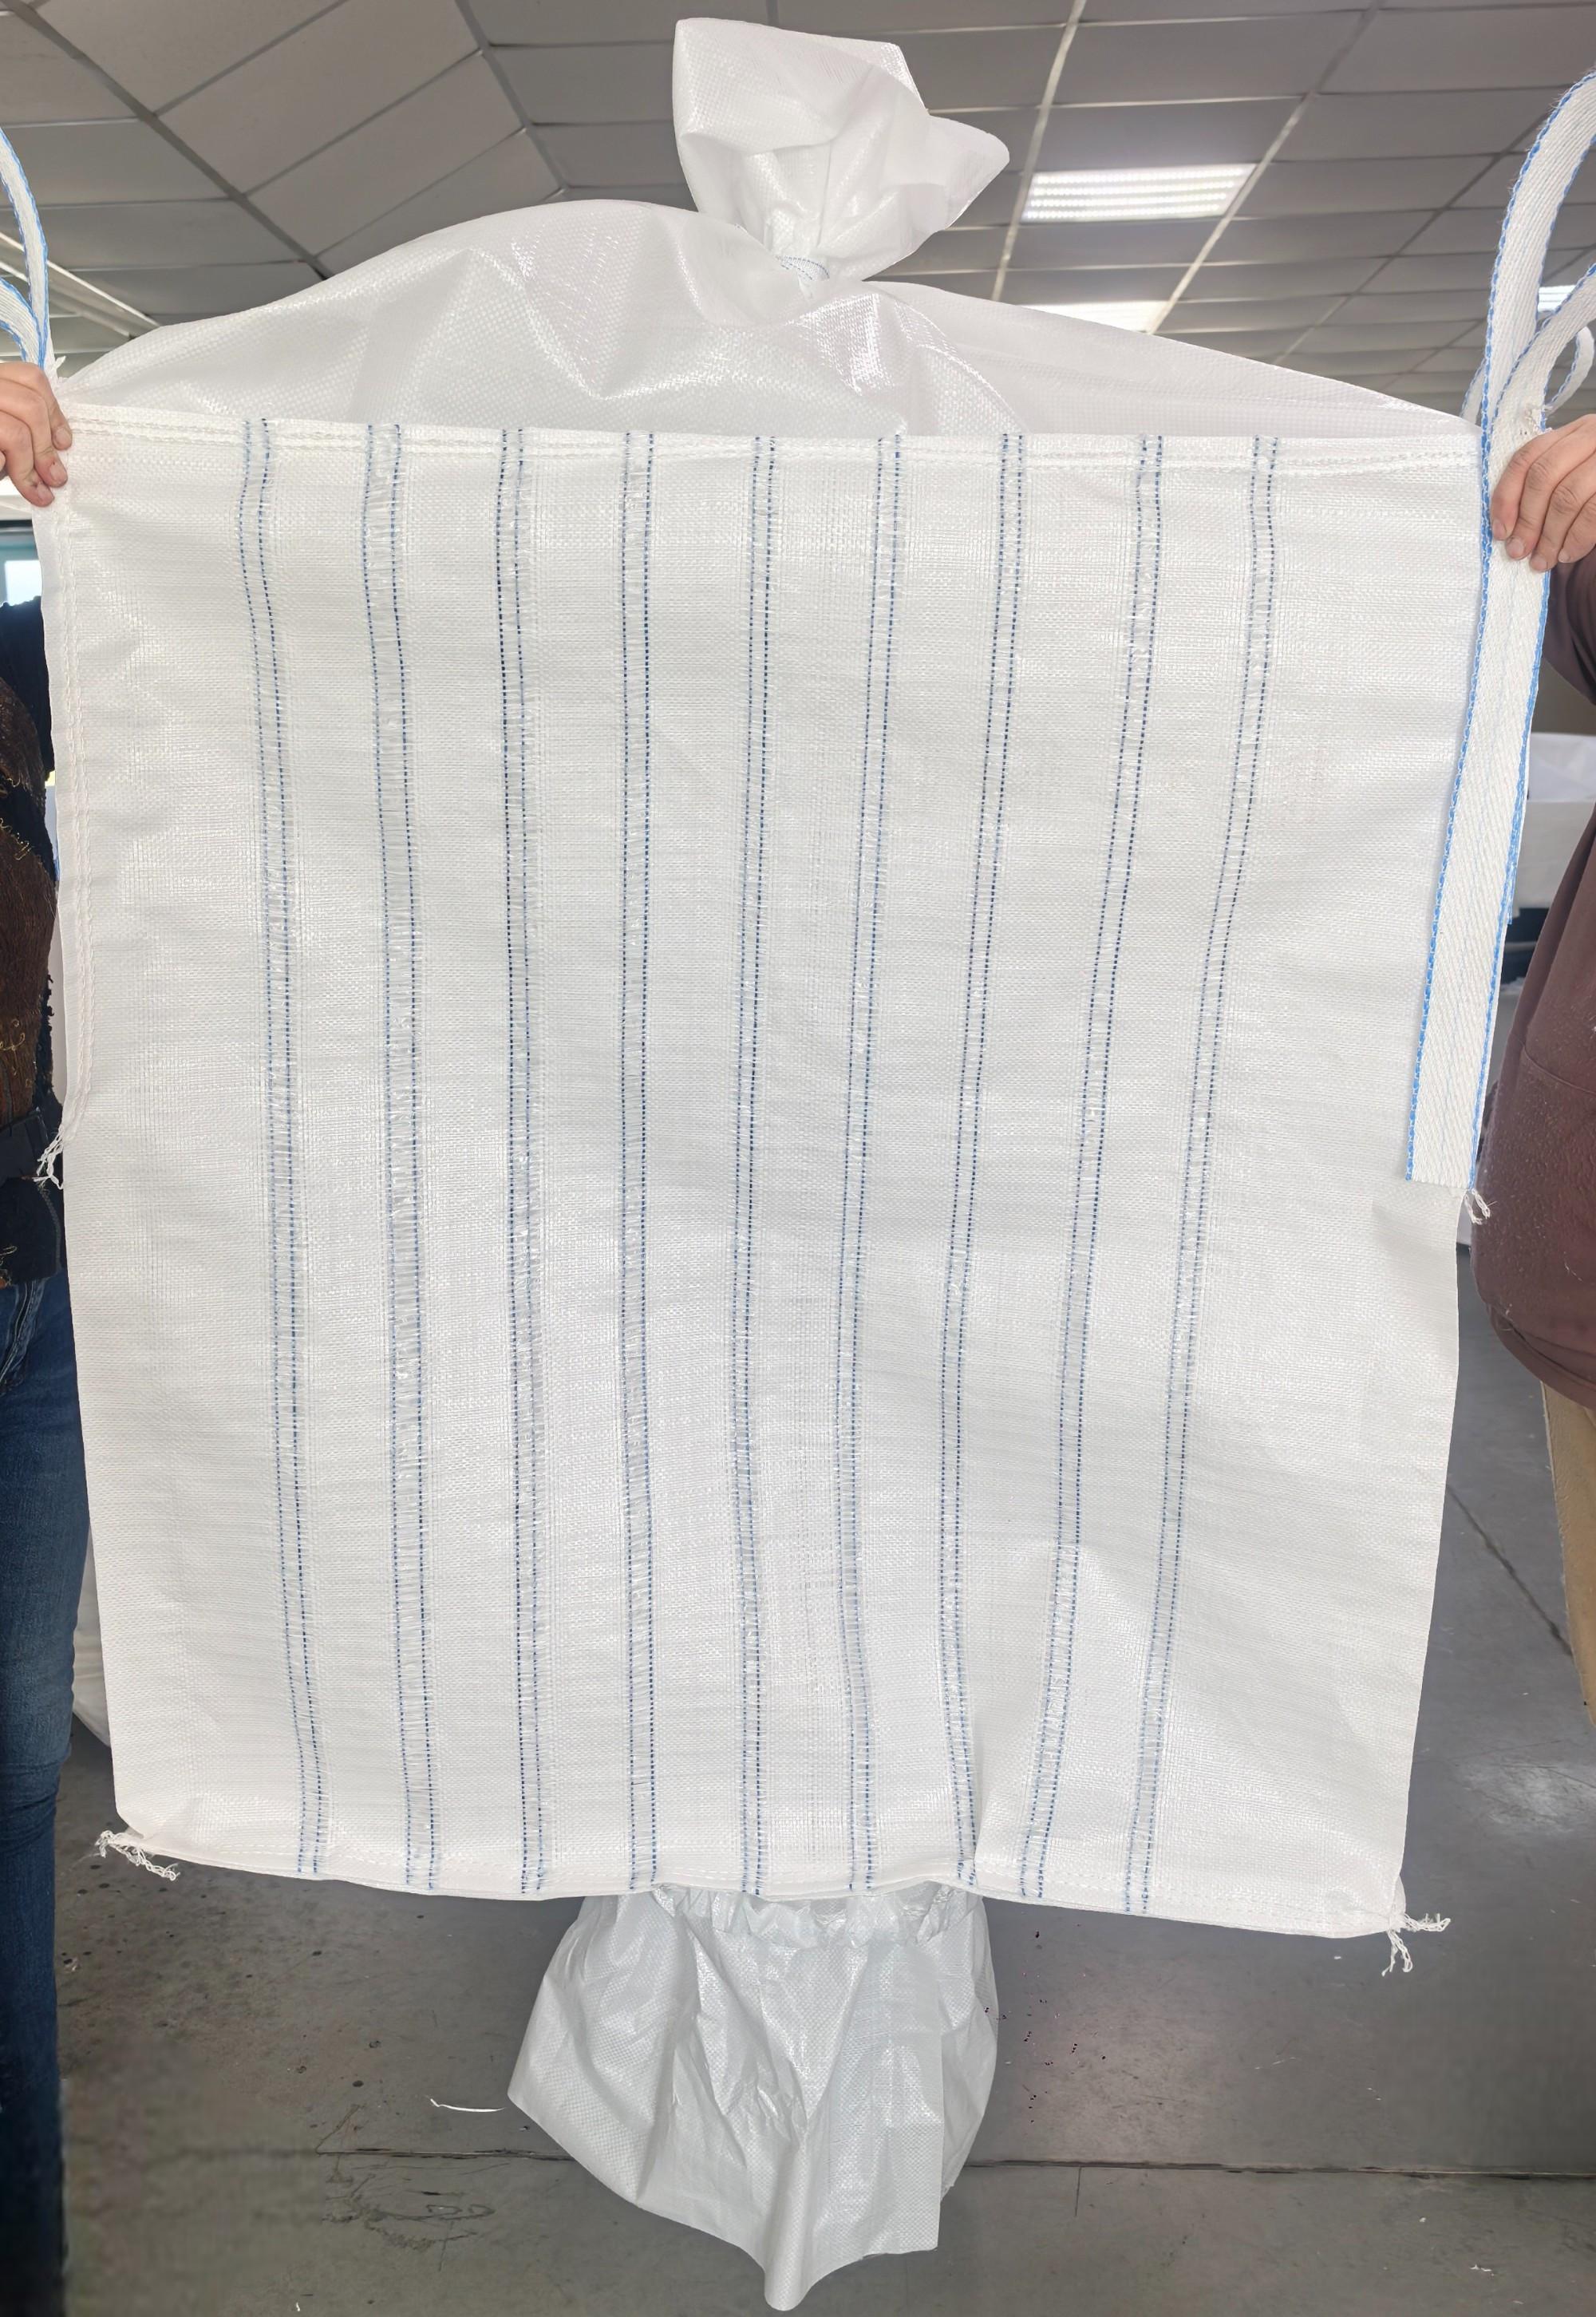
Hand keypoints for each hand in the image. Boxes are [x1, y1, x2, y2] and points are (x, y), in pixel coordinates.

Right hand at [0, 362, 69, 508]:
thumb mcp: (1, 424)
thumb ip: (22, 424)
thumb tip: (58, 444)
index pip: (30, 378)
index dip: (54, 413)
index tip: (63, 442)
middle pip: (30, 406)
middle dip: (47, 448)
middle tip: (53, 477)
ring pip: (16, 433)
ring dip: (29, 468)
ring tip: (35, 490)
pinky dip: (5, 470)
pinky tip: (2, 476)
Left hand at [1491, 413, 1595, 572]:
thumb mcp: (1576, 473)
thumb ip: (1549, 486)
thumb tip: (1510, 528)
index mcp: (1573, 433)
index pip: (1527, 457)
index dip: (1506, 496)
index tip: (1500, 531)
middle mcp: (1593, 435)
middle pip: (1543, 477)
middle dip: (1526, 520)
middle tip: (1518, 552)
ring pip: (1566, 496)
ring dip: (1549, 536)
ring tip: (1542, 561)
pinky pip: (1593, 512)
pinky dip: (1576, 538)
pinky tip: (1567, 554)